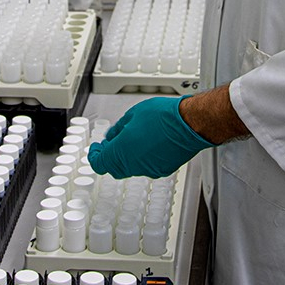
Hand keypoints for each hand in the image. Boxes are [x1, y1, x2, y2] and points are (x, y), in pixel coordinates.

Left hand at [88, 96, 212, 179]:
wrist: (190, 125)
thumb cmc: (164, 117)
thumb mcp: (133, 114)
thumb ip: (119, 129)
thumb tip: (113, 136)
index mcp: (121, 151)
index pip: (99, 163)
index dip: (95, 155)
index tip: (96, 148)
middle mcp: (133, 165)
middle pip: (113, 168)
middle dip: (110, 157)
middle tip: (110, 145)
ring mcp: (148, 170)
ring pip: (130, 168)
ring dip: (126, 157)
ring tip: (132, 140)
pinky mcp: (162, 170)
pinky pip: (145, 167)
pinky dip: (142, 159)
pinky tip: (147, 145)